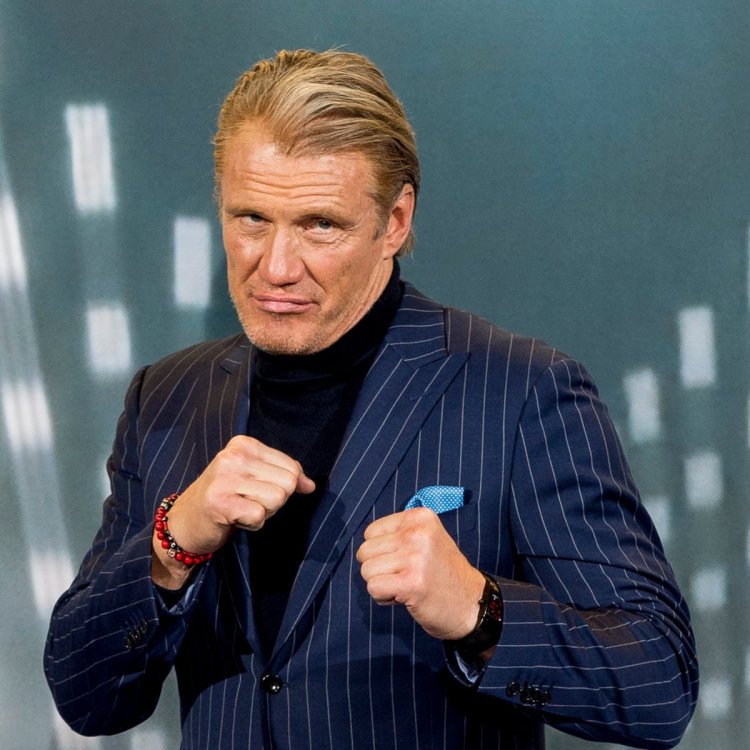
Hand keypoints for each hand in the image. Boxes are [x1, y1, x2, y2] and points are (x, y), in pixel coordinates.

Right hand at [152, 435, 314, 587]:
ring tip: (241, 509)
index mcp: (244, 444)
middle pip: (288, 483)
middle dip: (275, 501)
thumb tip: (310, 486)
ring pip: (277, 499)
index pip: (291, 467)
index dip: (285, 487)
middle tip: (248, 502)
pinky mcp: (219, 502)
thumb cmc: (225, 497)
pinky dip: (252, 525)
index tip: (257, 490)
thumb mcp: (254, 476)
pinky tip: (234, 519)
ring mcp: (224, 478)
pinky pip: (259, 516)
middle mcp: (233, 456)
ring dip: (264, 512)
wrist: (185, 521)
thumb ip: (285, 475)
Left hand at [356, 507, 485, 639]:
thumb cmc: (442, 573)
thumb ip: (398, 534)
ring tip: (406, 585)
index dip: (382, 552)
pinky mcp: (412, 582)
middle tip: (406, 575)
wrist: (473, 603)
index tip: (405, 561)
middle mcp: (417, 532)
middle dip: (379, 569)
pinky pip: (373, 587)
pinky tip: (405, 597)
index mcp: (420, 517)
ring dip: (381, 584)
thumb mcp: (426, 539)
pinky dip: (384, 597)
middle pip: (365, 551)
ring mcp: (415, 556)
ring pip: (366, 570)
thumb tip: (363, 545)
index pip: (371, 532)